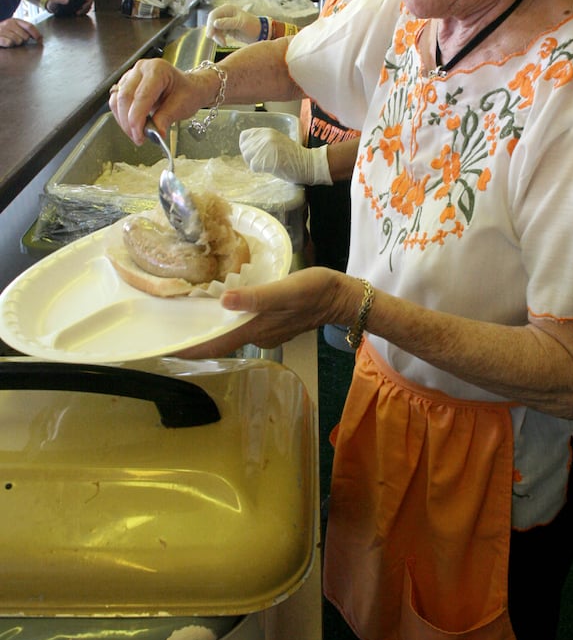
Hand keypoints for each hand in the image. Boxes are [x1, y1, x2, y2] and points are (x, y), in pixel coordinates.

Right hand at [0, 17, 42, 47]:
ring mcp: (2, 30)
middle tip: (17, 41)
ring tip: (10, 42)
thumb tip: (40, 38)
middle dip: (23, 41)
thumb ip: (26, 31)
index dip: (36, 34)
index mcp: (14, 21)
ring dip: (15, 44)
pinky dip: (8, 44)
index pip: (29, 26)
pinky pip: (8, 42)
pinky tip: (6, 44)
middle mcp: (8, 23)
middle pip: (25, 36)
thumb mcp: (14, 29)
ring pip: (17, 41)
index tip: (40, 40)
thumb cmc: (4, 34)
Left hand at [47, 0, 92, 16]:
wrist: (52, 8)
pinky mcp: (81, 6)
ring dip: (87, 7)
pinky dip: (85, 11)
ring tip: (79, 13)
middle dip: (88, 2)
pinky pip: (87, 7)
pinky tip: (79, 14)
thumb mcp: (53, 1)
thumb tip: (67, 0)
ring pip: (89, 1)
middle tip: (83, 8)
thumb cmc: (52, 2)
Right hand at [109, 57, 212, 144]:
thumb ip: (166, 118)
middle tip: (138, 138)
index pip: (141, 96)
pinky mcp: (125, 84)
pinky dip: (121, 116)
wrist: (188, 88)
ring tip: (137, 134)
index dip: (137, 119)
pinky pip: (116, 102)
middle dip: (129, 122)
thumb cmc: (187, 93)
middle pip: (125, 97)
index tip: (140, 136)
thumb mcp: (181, 106)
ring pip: (117, 100)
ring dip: (123, 121)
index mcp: (157, 70)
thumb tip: (155, 133)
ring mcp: (131, 75)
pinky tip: (132, 126)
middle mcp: (141, 69)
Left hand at [177, 267, 353, 358]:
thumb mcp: (286, 289)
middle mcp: (257, 335)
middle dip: (193, 338)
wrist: (343, 297)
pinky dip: (225, 321)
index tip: (163, 349)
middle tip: (166, 328)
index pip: (214, 344)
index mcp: (255, 329)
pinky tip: (218, 308)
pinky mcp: (272, 322)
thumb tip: (223, 301)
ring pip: (228, 333)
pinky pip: (241, 325)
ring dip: (208, 329)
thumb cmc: (316, 290)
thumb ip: (256, 297)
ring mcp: (265, 331)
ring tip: (184, 317)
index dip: (189, 348)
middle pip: (218, 341)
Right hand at [206, 3, 262, 44]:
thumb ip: (228, 23)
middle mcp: (224, 13)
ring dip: (217, 37)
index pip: (214, 15)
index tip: (210, 35)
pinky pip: (217, 33)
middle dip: (213, 32)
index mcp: (228, 9)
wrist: (259, 33)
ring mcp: (224, 21)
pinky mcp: (225, 29)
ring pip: (214, 29)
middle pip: (212, 22)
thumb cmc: (252, 26)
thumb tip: (215, 23)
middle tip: (218, 41)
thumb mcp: (241, 24)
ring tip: (223, 43)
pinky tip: (224, 43)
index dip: (210, 24)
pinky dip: (219, 38)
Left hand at [239, 127, 331, 185]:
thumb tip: (249, 149)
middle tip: (261, 162)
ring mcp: (266, 147)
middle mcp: (265, 137)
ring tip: (266, 165)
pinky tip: (269, 168)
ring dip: (254, 164)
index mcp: (267, 131)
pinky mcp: (267, 159)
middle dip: (249, 157)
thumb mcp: (278, 141)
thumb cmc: (294, 156)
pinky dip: (259, 170)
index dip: (245, 146)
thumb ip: (264, 142)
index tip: (252, 153)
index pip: (244, 136)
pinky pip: (253, 166)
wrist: (307, 163)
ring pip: (248, 157)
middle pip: (244, 148)